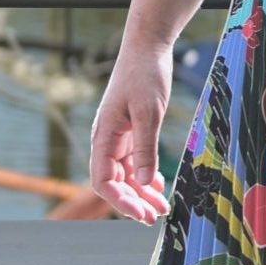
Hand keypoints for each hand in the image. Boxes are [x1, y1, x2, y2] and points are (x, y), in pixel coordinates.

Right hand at [89, 39, 174, 222]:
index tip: (141, 214)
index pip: (103, 181)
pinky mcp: (131, 130)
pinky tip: (158, 184)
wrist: (147, 47)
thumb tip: (142, 183)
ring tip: (162, 206)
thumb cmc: (144, 75)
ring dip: (142, 191)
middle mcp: (107, 140)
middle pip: (115, 182)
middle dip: (133, 201)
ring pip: (127, 173)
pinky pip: (134, 161)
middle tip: (156, 217)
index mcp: (103, 137)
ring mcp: (118, 136)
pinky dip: (145, 175)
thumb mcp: (148, 113)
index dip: (120, 202)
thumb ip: (145, 149)